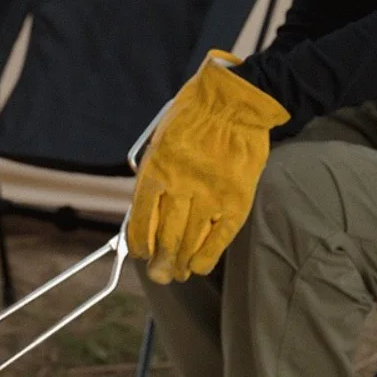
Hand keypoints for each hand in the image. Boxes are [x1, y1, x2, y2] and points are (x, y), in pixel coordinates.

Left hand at [128, 50, 289, 283]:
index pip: (142, 219)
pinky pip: (220, 235)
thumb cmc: (191, 121)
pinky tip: (199, 267)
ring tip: (177, 274)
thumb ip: (151, 181)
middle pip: (166, 236)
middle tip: (158, 275)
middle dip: (160, 262)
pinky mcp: (237, 197)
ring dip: (181, 263)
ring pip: (191, 240)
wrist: (235, 100)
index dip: (140, 243)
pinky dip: (208, 256)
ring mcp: (211, 193)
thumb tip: (143, 219)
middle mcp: (182, 185)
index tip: (140, 254)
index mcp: (157, 171)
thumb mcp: (159, 145)